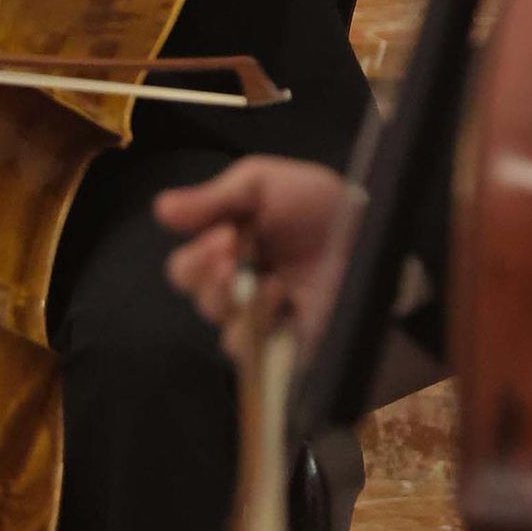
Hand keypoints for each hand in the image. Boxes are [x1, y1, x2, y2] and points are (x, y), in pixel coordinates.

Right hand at [157, 157, 362, 356]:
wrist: (371, 236)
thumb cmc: (319, 207)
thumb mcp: (263, 183)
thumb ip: (213, 197)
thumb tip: (160, 209)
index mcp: (226, 246)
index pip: (185, 264)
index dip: (197, 254)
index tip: (225, 234)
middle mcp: (236, 282)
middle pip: (193, 291)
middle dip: (206, 271)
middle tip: (233, 254)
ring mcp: (258, 314)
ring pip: (217, 318)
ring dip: (235, 295)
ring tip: (271, 278)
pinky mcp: (279, 340)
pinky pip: (246, 347)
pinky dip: (256, 321)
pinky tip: (283, 299)